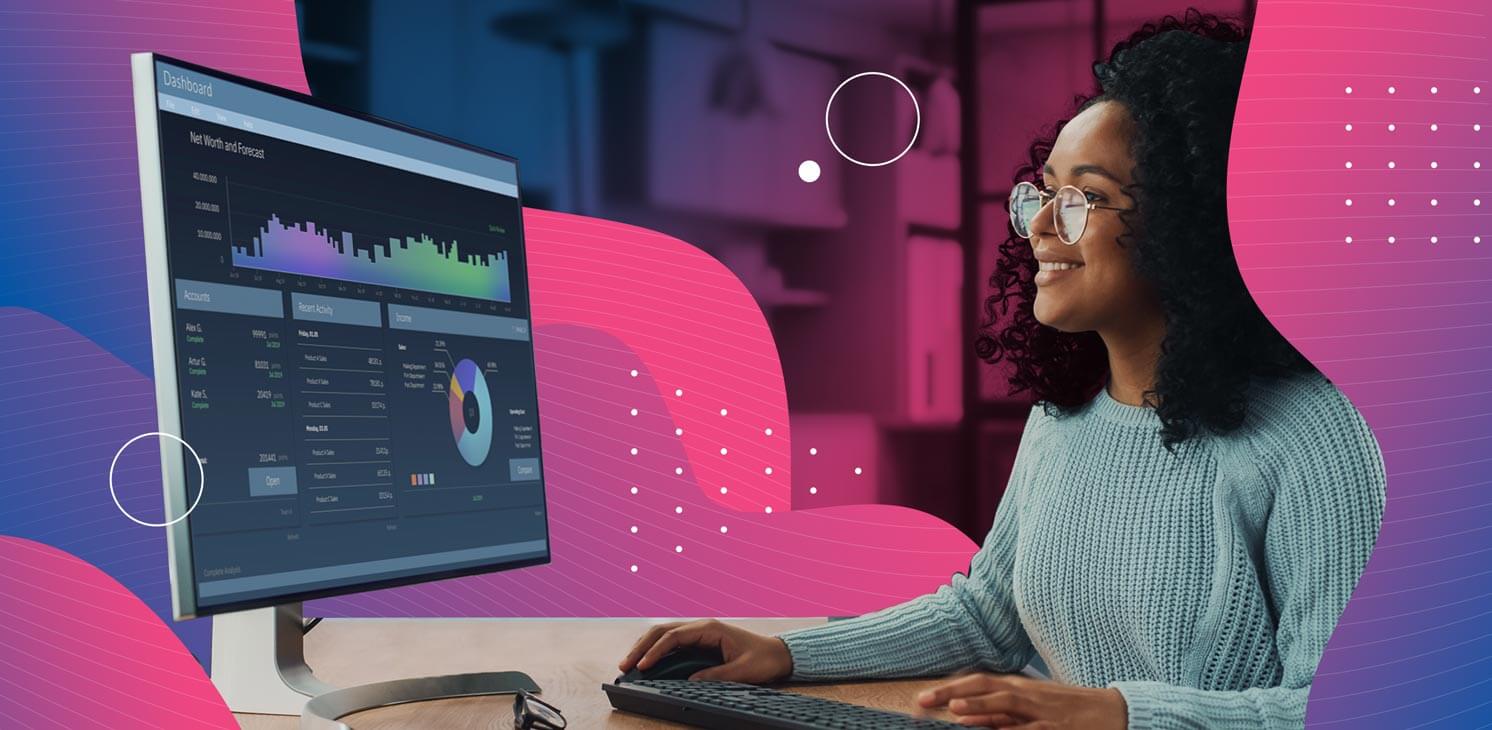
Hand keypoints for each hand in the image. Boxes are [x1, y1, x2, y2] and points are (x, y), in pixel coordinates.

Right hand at [617, 619, 793, 683]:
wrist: (777, 654)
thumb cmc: (762, 659)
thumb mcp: (742, 671)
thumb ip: (716, 676)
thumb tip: (691, 682)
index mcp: (710, 629)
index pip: (674, 636)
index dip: (656, 650)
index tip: (643, 665)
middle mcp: (702, 627)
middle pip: (663, 631)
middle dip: (642, 647)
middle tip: (625, 665)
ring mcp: (699, 633)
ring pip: (664, 635)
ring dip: (645, 647)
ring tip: (629, 663)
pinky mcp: (699, 642)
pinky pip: (672, 643)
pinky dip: (656, 651)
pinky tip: (646, 662)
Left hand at [916, 673, 1126, 728]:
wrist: (1112, 711)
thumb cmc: (1066, 711)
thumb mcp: (1029, 709)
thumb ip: (998, 715)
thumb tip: (964, 718)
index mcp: (1018, 688)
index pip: (978, 681)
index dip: (950, 687)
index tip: (924, 697)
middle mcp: (1026, 694)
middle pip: (985, 685)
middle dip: (953, 691)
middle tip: (924, 700)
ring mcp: (1041, 709)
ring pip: (1007, 703)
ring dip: (980, 704)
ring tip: (954, 708)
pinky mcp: (1057, 727)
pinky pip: (1032, 728)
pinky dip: (1014, 729)